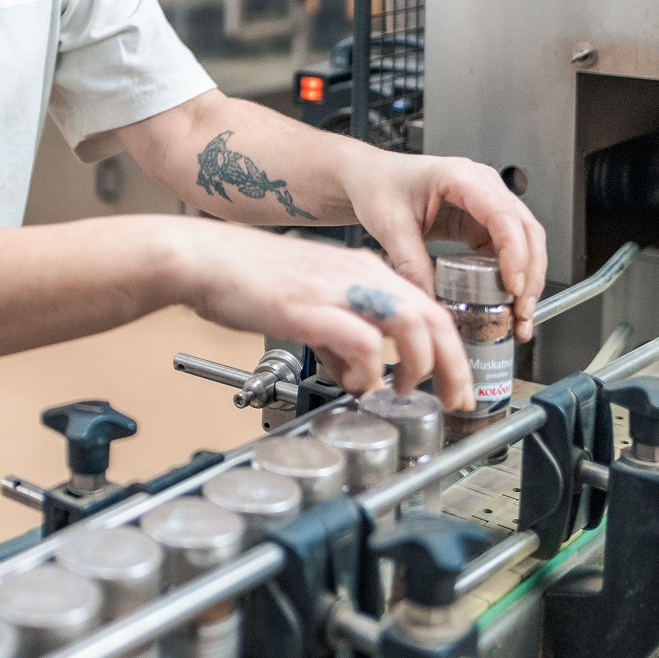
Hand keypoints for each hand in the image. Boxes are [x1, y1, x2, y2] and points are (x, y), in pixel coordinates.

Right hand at [167, 218, 472, 408]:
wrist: (203, 258)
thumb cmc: (246, 279)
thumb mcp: (309, 305)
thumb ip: (339, 337)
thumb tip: (356, 373)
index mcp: (363, 270)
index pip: (428, 308)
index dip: (450, 350)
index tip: (454, 382)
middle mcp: (359, 274)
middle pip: (432, 317)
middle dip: (452, 364)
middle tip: (455, 398)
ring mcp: (336, 288)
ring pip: (409, 323)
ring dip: (418, 364)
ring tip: (405, 391)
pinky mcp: (309, 307)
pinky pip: (361, 339)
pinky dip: (368, 369)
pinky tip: (355, 384)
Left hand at [342, 150, 548, 336]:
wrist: (370, 179)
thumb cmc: (379, 187)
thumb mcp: (390, 226)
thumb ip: (411, 264)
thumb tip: (431, 305)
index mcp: (460, 177)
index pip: (503, 215)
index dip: (514, 253)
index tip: (512, 287)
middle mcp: (482, 186)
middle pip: (526, 230)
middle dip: (530, 274)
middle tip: (521, 311)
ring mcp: (487, 203)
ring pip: (525, 241)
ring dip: (527, 279)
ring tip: (519, 316)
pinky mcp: (482, 222)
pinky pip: (508, 250)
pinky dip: (512, 277)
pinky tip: (508, 303)